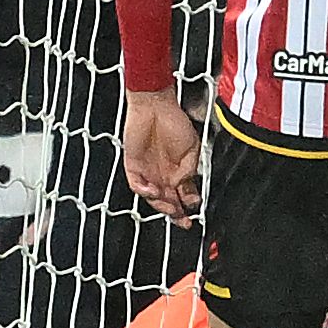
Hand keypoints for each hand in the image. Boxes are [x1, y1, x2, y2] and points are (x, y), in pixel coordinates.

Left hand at [121, 90, 203, 223]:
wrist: (154, 106)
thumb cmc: (174, 121)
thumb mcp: (192, 147)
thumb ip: (190, 169)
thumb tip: (185, 185)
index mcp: (179, 171)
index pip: (185, 195)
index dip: (190, 206)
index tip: (194, 212)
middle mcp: (164, 174)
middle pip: (169, 202)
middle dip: (177, 214)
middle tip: (184, 221)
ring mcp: (148, 172)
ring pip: (154, 198)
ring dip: (163, 206)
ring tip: (172, 207)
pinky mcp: (133, 167)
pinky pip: (137, 186)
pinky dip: (145, 191)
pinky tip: (154, 191)